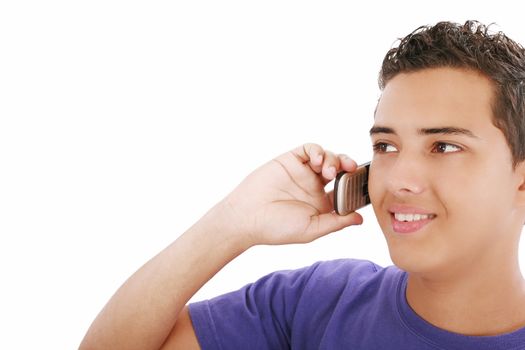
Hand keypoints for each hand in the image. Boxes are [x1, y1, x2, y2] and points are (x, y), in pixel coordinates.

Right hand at [221, 143, 363, 247]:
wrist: (246, 217)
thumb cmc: (276, 228)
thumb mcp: (311, 229)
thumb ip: (336, 222)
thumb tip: (360, 218)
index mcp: (322, 204)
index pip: (346, 191)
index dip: (356, 186)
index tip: (363, 186)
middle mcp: (314, 186)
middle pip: (341, 170)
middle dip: (350, 167)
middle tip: (351, 170)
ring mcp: (303, 172)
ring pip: (328, 157)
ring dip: (334, 160)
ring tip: (328, 172)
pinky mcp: (290, 160)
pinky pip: (309, 149)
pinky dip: (317, 151)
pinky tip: (317, 161)